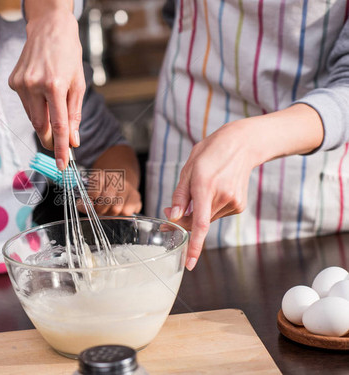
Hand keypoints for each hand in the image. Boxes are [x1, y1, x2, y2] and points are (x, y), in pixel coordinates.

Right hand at [9, 4, 84, 169]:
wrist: (49, 28)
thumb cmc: (68, 54)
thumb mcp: (78, 83)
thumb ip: (74, 115)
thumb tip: (73, 141)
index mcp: (54, 85)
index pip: (58, 126)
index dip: (61, 149)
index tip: (63, 165)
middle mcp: (34, 85)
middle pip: (41, 126)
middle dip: (50, 139)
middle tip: (59, 145)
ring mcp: (20, 84)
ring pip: (32, 117)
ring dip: (44, 120)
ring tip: (53, 103)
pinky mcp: (13, 82)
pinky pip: (26, 104)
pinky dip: (35, 106)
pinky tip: (41, 91)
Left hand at [80, 169, 141, 215]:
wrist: (118, 181)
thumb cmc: (102, 191)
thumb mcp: (90, 192)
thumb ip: (84, 201)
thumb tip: (84, 207)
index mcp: (101, 175)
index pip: (95, 189)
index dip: (90, 201)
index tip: (89, 205)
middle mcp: (116, 179)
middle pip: (107, 200)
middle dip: (100, 209)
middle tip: (99, 210)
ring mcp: (127, 187)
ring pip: (116, 208)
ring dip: (110, 213)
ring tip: (108, 210)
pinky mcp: (136, 196)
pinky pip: (127, 212)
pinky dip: (121, 215)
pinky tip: (119, 210)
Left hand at [164, 121, 258, 270]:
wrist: (242, 145)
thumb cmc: (210, 153)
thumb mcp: (188, 169)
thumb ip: (180, 196)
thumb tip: (174, 218)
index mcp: (205, 186)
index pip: (199, 224)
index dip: (194, 245)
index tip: (190, 263)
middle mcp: (222, 197)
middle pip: (198, 222)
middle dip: (182, 221)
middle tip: (170, 212)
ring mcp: (234, 203)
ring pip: (207, 219)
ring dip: (197, 213)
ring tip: (200, 189)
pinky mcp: (239, 206)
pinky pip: (217, 214)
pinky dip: (209, 208)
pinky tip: (214, 191)